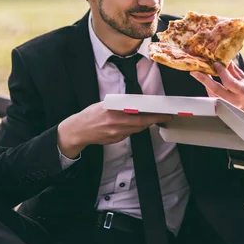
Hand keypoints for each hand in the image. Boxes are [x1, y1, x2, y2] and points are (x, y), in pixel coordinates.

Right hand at [57, 102, 172, 157]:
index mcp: (114, 113)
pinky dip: (134, 128)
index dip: (153, 116)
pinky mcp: (115, 140)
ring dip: (145, 124)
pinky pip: (129, 134)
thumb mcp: (104, 105)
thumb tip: (135, 103)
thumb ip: (119, 105)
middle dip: (154, 121)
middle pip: (140, 125)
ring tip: (153, 118)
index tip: (163, 114)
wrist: (79, 131)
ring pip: (136, 130)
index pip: (138, 115)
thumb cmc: (90, 115)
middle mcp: (116, 125)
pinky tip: (137, 124)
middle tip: (165, 117)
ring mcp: (116, 134)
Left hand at [190, 62, 243, 120]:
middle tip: (194, 71)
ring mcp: (225, 105)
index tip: (215, 63)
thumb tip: (224, 58)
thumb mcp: (243, 78)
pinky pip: (210, 94)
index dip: (222, 72)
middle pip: (216, 89)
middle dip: (204, 79)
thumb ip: (233, 69)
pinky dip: (206, 85)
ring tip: (197, 71)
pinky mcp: (219, 106)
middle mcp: (233, 100)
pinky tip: (204, 78)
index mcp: (242, 91)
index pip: (229, 82)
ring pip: (211, 92)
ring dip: (203, 81)